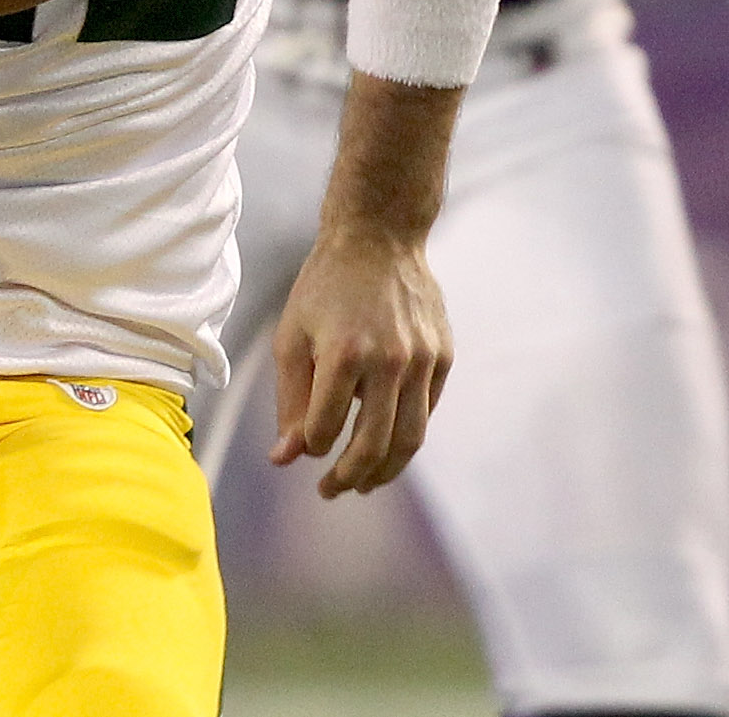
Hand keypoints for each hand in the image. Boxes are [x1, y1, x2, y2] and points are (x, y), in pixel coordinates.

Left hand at [269, 224, 451, 497]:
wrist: (379, 236)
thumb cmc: (325, 287)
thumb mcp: (292, 336)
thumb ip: (290, 401)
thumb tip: (285, 459)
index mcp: (343, 354)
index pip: (325, 430)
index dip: (311, 449)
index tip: (304, 451)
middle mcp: (389, 360)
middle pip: (374, 447)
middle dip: (349, 478)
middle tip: (331, 491)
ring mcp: (422, 359)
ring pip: (410, 439)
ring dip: (385, 472)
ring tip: (364, 484)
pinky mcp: (443, 356)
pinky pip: (427, 410)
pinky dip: (406, 433)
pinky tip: (387, 442)